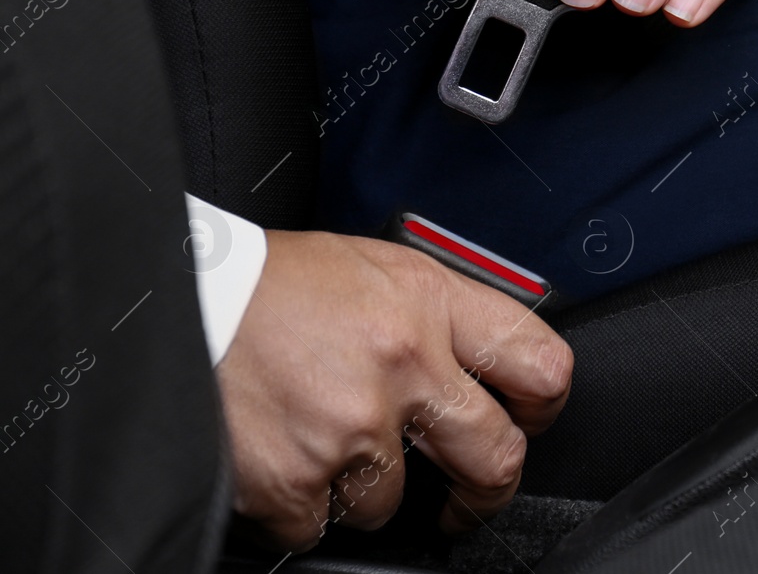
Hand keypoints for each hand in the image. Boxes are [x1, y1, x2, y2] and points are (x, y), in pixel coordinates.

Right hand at [216, 231, 572, 551]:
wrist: (176, 292)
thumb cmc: (272, 282)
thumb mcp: (377, 269)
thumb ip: (439, 315)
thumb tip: (488, 361)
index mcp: (429, 302)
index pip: (541, 364)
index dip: (547, 406)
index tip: (531, 420)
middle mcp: (402, 363)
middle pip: (497, 457)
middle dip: (488, 488)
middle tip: (469, 492)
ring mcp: (351, 426)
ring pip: (395, 501)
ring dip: (365, 486)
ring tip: (324, 437)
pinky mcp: (295, 479)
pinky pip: (322, 524)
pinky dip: (304, 504)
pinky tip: (285, 454)